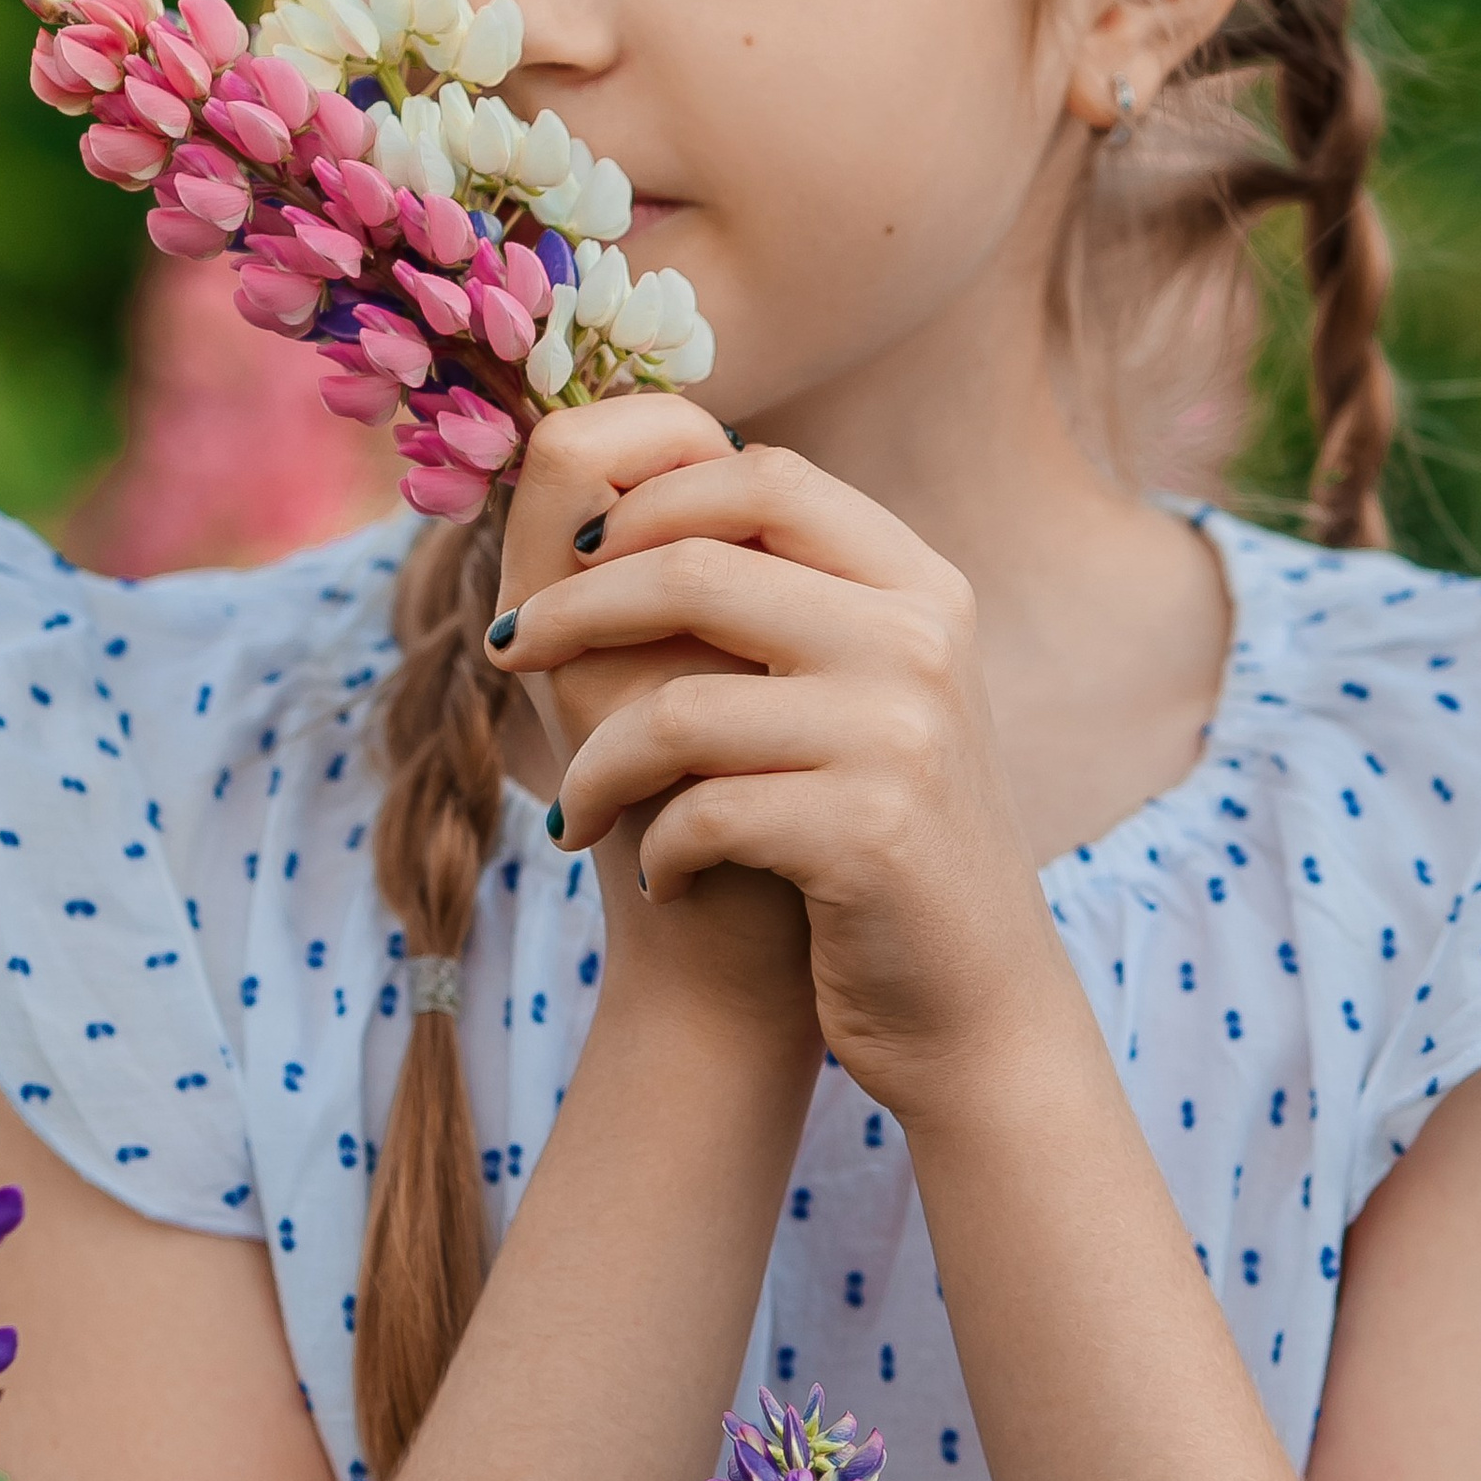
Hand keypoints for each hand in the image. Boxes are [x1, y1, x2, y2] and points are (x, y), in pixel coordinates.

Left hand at [487, 439, 1069, 1118]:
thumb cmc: (876, 835)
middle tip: (509, 649)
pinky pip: (699, 814)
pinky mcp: (870, 833)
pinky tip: (663, 880)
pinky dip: (656, 851)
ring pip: (673, 709)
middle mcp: (920, 639)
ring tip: (578, 809)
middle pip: (695, 568)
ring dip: (594, 766)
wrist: (971, 1002)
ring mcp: (902, 733)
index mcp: (917, 584)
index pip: (764, 478)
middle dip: (574, 609)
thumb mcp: (862, 690)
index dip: (647, 500)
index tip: (569, 554)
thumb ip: (784, 596)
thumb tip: (622, 494)